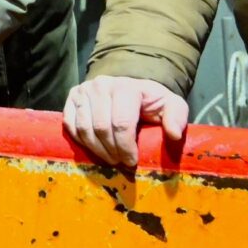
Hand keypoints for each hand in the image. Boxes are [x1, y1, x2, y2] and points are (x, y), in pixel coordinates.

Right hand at [63, 75, 189, 168]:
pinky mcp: (71, 99)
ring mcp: (83, 91)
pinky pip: (70, 126)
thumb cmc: (150, 101)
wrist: (128, 89)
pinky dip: (82, 141)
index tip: (132, 161)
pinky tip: (95, 149)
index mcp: (125, 87)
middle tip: (121, 162)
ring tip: (110, 158)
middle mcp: (100, 85)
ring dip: (97, 150)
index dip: (126, 147)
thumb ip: (177, 116)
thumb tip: (173, 135)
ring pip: (84, 129)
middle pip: (101, 128)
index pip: (121, 123)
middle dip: (112, 151)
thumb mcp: (170, 105)